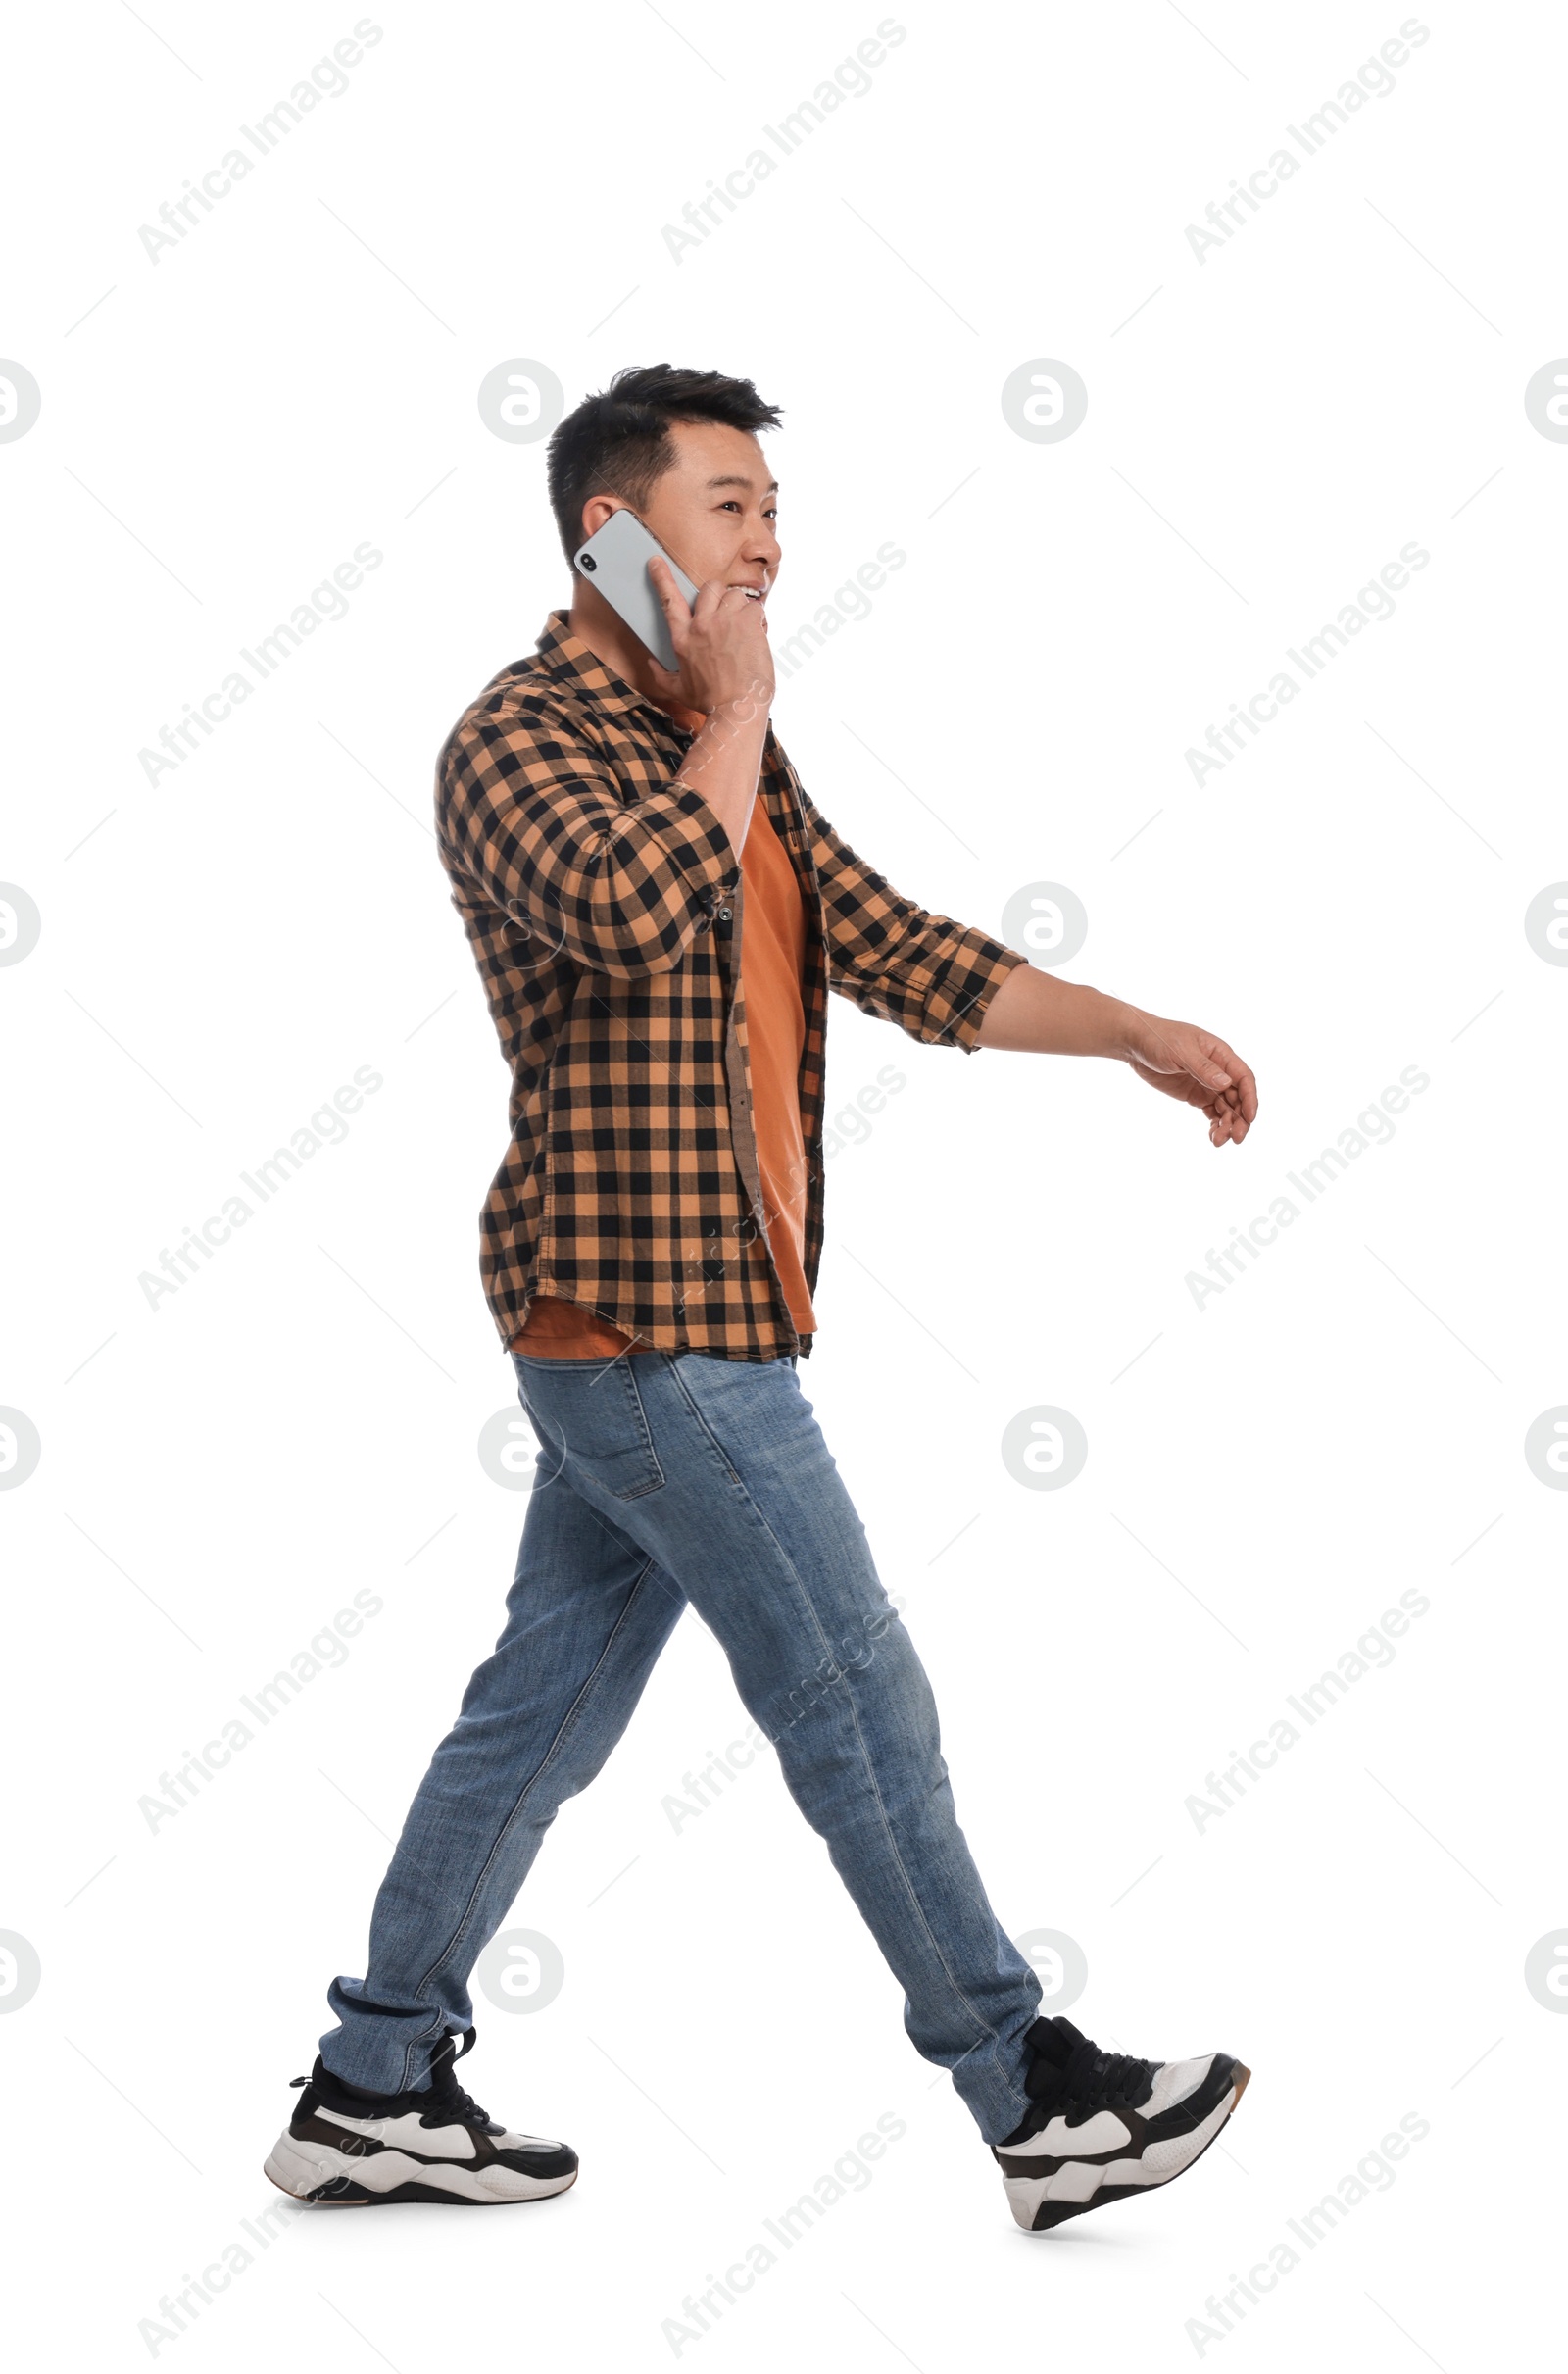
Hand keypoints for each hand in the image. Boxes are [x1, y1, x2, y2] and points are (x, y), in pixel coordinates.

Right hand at [647, 557, 774, 715]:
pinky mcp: (748, 624)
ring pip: (735, 595)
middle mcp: (702, 626)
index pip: (669, 600)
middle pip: (709, 587)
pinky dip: (759, 620)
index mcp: (683, 639)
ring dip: (741, 608)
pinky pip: (756, 608)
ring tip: (744, 629)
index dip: (662, 578)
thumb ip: (661, 675)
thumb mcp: (679, 690)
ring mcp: (726, 623)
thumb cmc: (711, 702)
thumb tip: (650, 664)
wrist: (738, 709)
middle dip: (719, 595)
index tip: (656, 562)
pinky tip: (757, 637)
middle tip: (726, 612)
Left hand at [1122, 1013, 1257, 1145]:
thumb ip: (1203, 1067)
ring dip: (1227, 1126)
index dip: (1250, 1098)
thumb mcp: (1180, 1051)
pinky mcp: (1196, 1095)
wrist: (1136, 1043)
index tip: (1249, 1118)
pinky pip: (1212, 1112)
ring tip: (1219, 1142)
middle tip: (1236, 1139)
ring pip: (1227, 1108)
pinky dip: (1216, 1125)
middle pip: (1239, 1097)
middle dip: (1240, 1119)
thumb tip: (1226, 1084)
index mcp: (1221, 1054)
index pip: (1243, 1078)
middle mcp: (1219, 1070)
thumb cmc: (1159, 1039)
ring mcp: (1208, 1084)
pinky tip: (1213, 1137)